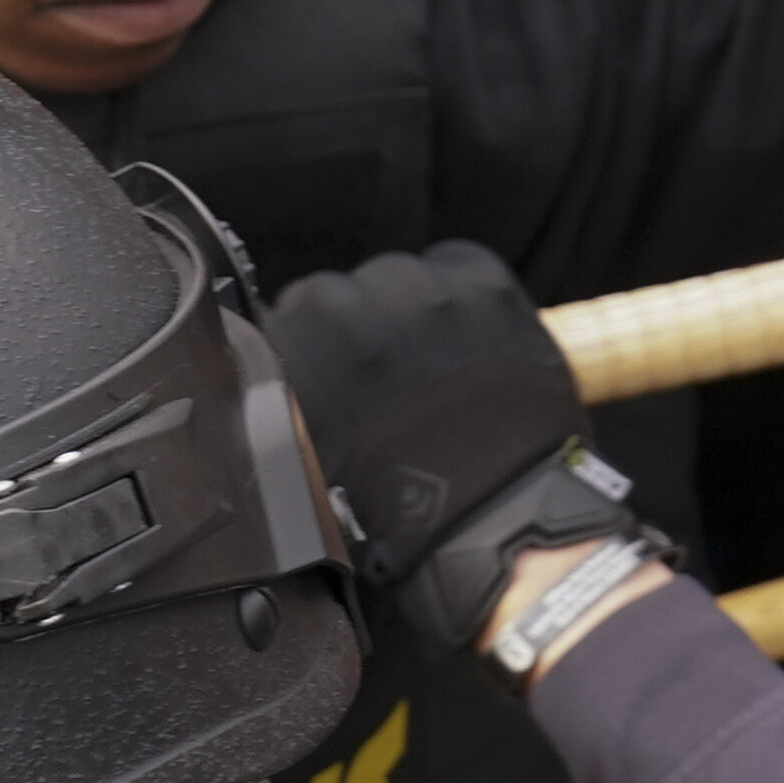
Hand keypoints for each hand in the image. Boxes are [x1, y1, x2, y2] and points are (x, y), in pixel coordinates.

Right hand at [264, 243, 633, 652]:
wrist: (495, 516)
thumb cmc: (400, 510)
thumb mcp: (309, 467)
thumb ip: (291, 412)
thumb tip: (289, 397)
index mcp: (294, 345)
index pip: (289, 320)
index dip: (314, 351)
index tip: (334, 376)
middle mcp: (348, 303)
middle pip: (343, 295)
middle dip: (361, 330)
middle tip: (388, 379)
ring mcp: (419, 288)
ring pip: (402, 278)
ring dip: (411, 310)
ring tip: (434, 362)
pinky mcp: (483, 284)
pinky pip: (462, 266)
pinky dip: (464, 294)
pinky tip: (470, 338)